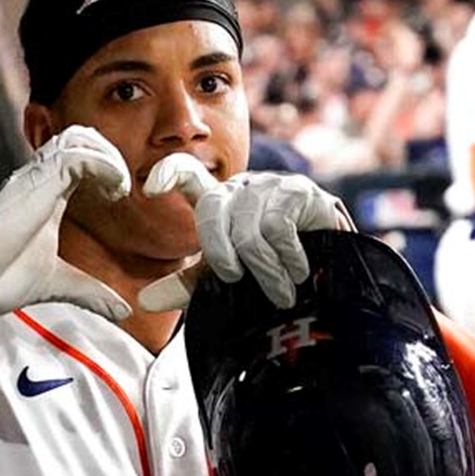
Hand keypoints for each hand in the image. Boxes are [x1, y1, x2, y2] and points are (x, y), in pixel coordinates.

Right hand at [0, 125, 132, 334]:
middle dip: (109, 153)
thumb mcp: (59, 283)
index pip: (80, 158)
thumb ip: (91, 292)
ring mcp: (37, 180)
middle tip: (120, 187)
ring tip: (118, 185)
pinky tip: (114, 188)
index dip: (106, 166)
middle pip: (81, 138)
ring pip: (79, 138)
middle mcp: (41, 181)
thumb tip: (121, 312)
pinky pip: (76, 156)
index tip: (117, 196)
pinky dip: (104, 165)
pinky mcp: (35, 185)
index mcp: (46, 195)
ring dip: (108, 156)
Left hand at [139, 156, 354, 310]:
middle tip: (234, 280)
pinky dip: (286, 257)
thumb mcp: (227, 276)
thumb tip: (144, 301)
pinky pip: (278, 226)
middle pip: (211, 209)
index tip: (150, 189)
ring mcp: (271, 185)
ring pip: (248, 227)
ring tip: (280, 293)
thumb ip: (188, 285)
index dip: (168, 174)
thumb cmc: (272, 270)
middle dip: (219, 253)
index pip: (186, 173)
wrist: (330, 273)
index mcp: (218, 202)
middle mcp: (241, 187)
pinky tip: (298, 271)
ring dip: (263, 269)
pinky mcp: (300, 192)